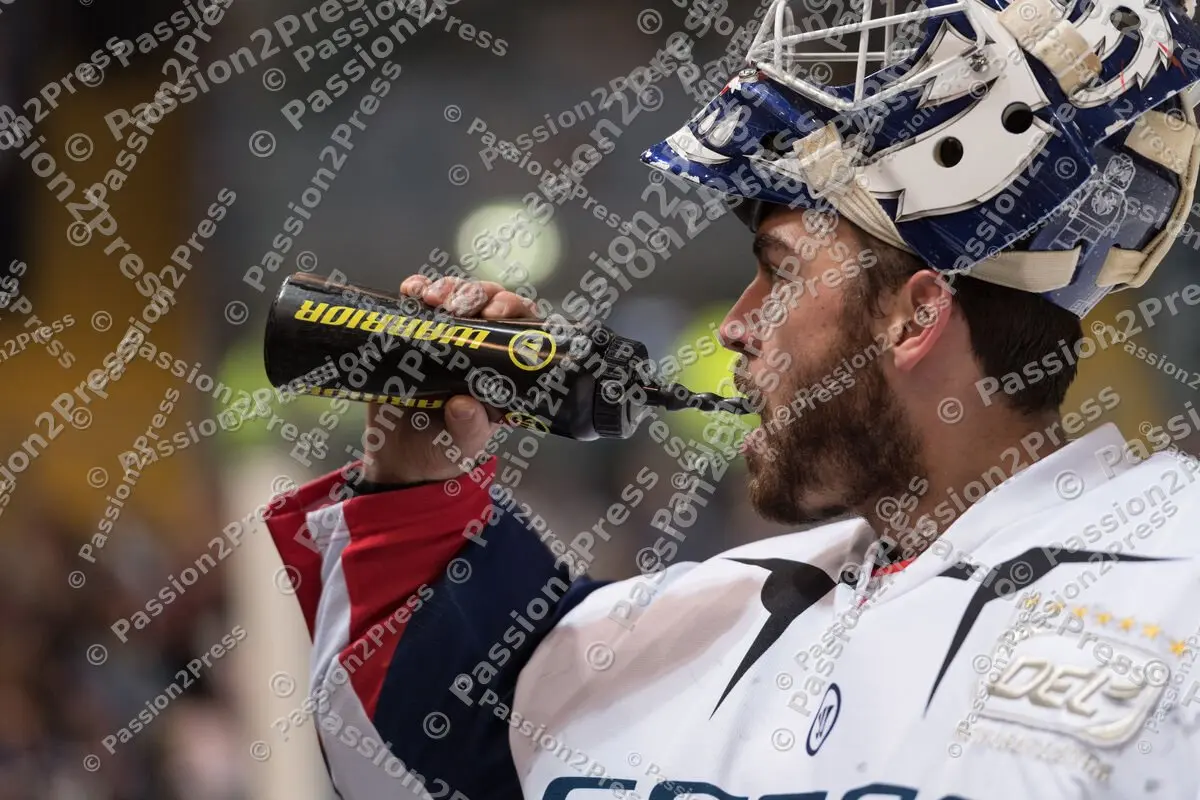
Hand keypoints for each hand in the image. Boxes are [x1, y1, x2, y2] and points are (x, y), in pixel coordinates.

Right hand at [361, 275, 538, 484]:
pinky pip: (416, 300)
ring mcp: (444, 334)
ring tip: (433, 300)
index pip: (521, 323)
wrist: (400, 457)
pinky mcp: (412, 332)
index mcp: (502, 367)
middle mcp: (478, 344)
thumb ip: (469, 428)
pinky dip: (415, 289)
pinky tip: (411, 292)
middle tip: (460, 307)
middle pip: (488, 300)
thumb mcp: (463, 445)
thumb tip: (463, 405)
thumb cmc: (444, 449)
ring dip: (447, 288)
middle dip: (476, 293)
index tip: (495, 312)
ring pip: (455, 293)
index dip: (513, 307)